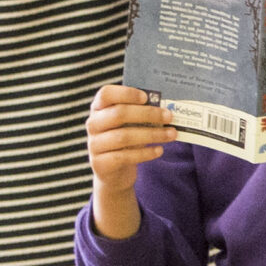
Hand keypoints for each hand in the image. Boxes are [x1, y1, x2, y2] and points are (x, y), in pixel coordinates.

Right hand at [87, 84, 172, 224]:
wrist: (113, 171)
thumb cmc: (125, 140)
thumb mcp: (130, 124)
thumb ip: (140, 113)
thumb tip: (165, 108)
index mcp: (99, 108)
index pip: (106, 94)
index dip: (125, 93)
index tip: (146, 97)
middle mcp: (93, 124)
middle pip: (118, 114)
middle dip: (147, 114)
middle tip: (169, 116)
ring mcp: (94, 145)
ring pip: (124, 136)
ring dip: (152, 135)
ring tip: (171, 134)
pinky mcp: (101, 163)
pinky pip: (124, 156)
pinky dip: (145, 153)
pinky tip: (159, 150)